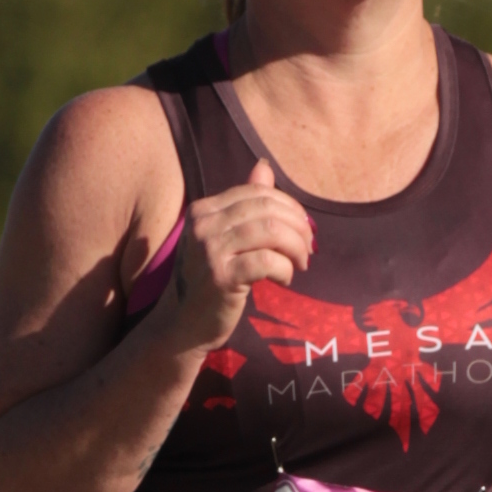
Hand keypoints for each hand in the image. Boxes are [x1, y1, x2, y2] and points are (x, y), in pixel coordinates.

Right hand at [162, 158, 316, 351]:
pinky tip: (285, 280)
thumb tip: (264, 166)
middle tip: (309, 247)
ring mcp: (209, 250)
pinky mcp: (221, 277)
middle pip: (266, 208)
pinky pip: (267, 261)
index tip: (303, 228)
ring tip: (301, 263)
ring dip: (296, 247)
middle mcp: (203, 225)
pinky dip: (285, 269)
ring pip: (271, 232)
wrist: (182, 325)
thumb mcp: (223, 237)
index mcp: (203, 210)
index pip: (257, 193)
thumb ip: (244, 204)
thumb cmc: (208, 281)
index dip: (289, 207)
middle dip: (298, 226)